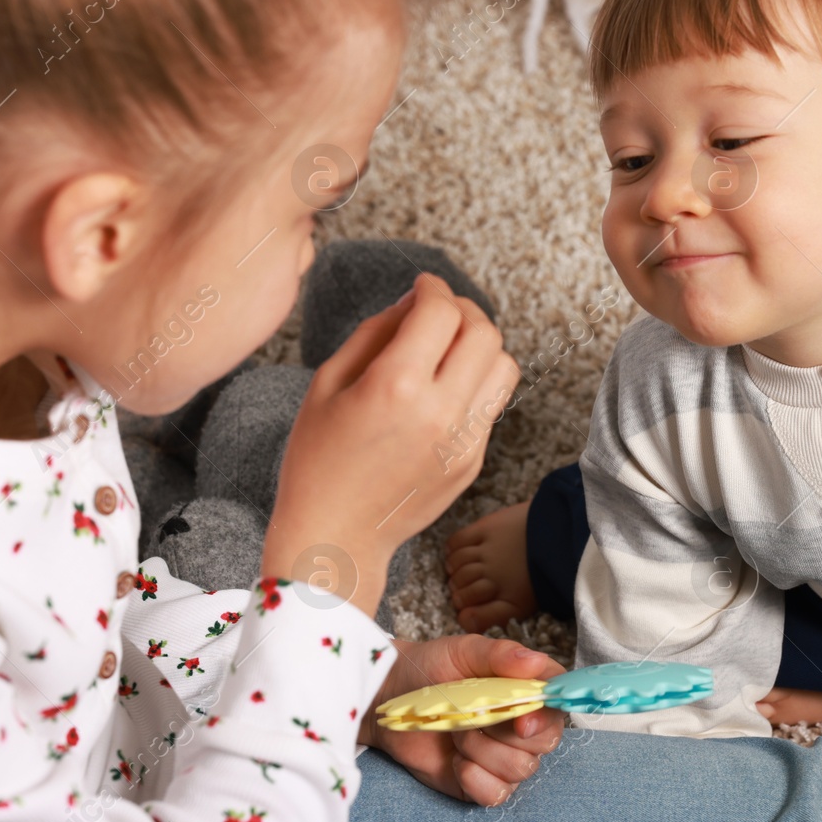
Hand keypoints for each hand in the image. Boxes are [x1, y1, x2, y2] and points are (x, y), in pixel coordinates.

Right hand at [264, 273, 519, 616]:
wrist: (336, 535)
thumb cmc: (318, 460)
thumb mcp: (328, 384)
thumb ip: (375, 333)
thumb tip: (413, 302)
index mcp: (396, 386)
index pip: (441, 311)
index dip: (433, 288)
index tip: (423, 286)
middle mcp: (439, 411)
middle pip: (484, 331)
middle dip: (462, 309)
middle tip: (437, 312)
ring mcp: (463, 440)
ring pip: (503, 365)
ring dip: (480, 346)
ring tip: (448, 349)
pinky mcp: (473, 461)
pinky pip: (492, 403)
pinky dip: (475, 384)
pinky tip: (443, 390)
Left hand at [360, 635, 565, 805]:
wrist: (389, 698)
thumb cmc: (430, 668)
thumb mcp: (464, 651)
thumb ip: (501, 655)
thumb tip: (535, 663)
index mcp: (525, 690)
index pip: (557, 703)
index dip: (547, 715)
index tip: (522, 720)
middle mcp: (520, 726)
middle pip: (545, 743)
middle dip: (509, 734)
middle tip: (475, 718)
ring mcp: (501, 756)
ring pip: (520, 769)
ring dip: (485, 752)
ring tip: (457, 733)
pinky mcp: (479, 783)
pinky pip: (497, 794)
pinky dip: (476, 779)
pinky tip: (456, 761)